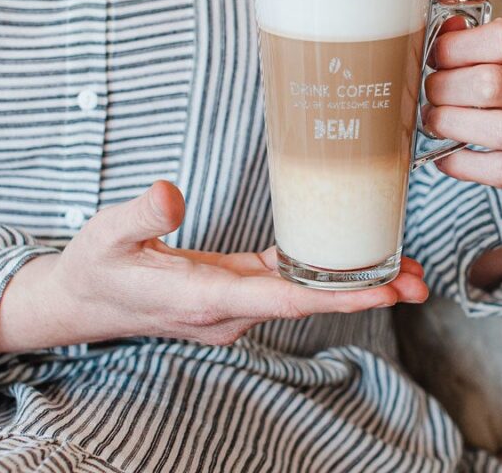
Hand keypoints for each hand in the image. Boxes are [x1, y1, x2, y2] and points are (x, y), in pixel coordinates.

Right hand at [0, 182, 427, 354]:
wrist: (83, 300)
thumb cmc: (96, 268)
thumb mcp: (107, 235)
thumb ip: (140, 215)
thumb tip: (172, 192)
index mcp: (203, 298)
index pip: (284, 298)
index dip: (338, 294)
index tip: (386, 290)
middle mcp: (228, 309)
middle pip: (309, 301)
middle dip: (364, 292)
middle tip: (418, 280)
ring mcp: (234, 303)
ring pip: (304, 294)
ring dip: (351, 285)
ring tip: (402, 270)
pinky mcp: (235, 288)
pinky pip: (287, 281)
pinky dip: (322, 273)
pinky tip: (349, 256)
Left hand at [423, 18, 501, 200]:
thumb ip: (472, 39)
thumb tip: (442, 27)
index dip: (457, 47)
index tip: (435, 57)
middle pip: (492, 85)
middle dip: (445, 88)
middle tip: (431, 93)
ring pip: (500, 129)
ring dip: (452, 124)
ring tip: (435, 120)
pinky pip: (498, 170)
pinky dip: (461, 163)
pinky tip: (446, 154)